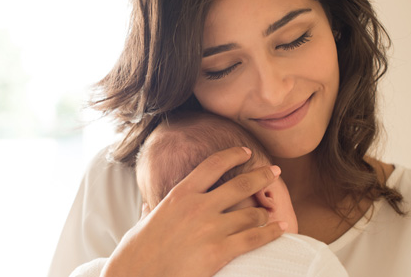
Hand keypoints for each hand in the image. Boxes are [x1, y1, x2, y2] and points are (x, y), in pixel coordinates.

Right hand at [100, 147, 284, 276]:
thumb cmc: (136, 252)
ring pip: (250, 214)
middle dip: (261, 176)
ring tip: (271, 214)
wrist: (135, 276)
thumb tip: (148, 206)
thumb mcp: (143, 223)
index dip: (232, 155)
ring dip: (263, 214)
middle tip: (274, 172)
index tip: (246, 152)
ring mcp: (210, 229)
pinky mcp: (219, 252)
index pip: (212, 165)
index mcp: (179, 195)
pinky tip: (280, 229)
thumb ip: (151, 211)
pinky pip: (254, 238)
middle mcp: (198, 207)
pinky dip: (271, 233)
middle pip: (239, 185)